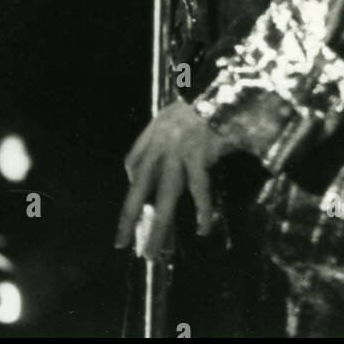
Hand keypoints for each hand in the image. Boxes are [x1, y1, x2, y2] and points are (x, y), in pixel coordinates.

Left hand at [114, 98, 234, 259]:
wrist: (222, 91)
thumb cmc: (204, 101)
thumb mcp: (176, 113)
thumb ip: (165, 134)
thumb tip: (159, 161)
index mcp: (155, 132)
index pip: (133, 163)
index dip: (134, 183)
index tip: (138, 201)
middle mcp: (160, 144)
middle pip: (139, 187)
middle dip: (129, 217)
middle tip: (121, 242)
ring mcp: (178, 152)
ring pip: (164, 197)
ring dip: (158, 227)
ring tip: (153, 251)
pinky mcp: (198, 156)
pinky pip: (199, 190)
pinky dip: (202, 210)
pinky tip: (202, 227)